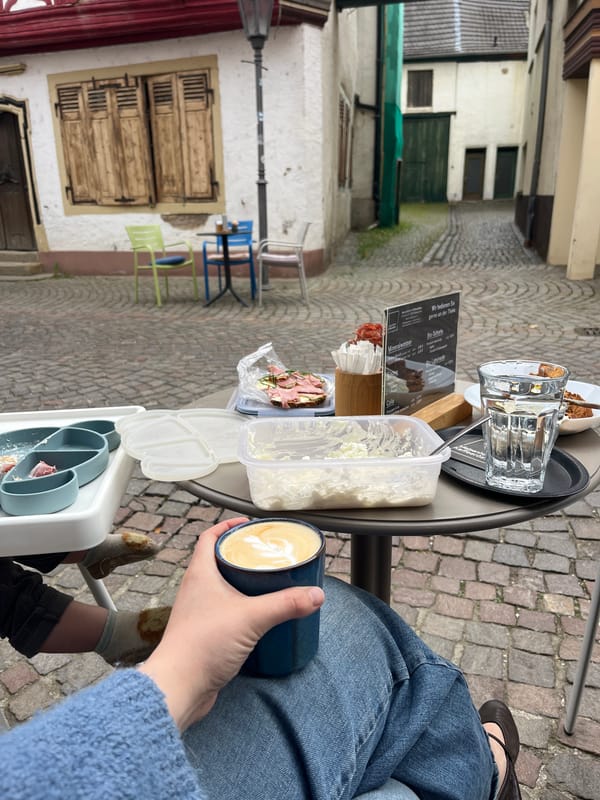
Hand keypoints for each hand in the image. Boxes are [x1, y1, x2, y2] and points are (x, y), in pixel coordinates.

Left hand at [139, 517, 324, 730]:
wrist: (179, 686)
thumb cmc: (203, 644)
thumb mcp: (252, 617)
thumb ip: (286, 604)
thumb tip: (316, 594)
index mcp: (200, 574)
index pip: (209, 537)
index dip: (228, 527)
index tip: (249, 525)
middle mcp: (195, 589)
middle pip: (218, 560)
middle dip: (242, 555)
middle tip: (266, 554)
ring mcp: (198, 612)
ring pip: (221, 587)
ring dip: (242, 582)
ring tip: (268, 583)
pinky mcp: (204, 633)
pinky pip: (223, 611)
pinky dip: (240, 607)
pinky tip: (258, 616)